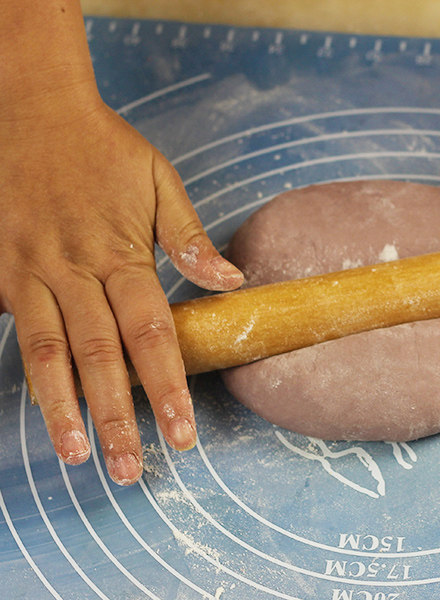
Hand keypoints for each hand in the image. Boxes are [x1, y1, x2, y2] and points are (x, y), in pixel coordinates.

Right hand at [0, 96, 242, 484]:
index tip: (183, 435)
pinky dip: (26, 374)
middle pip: (98, 357)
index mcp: (119, 254)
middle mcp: (72, 270)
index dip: (169, 387)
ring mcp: (27, 273)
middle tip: (131, 470)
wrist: (28, 105)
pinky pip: (12, 331)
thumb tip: (233, 282)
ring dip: (62, 409)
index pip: (151, 334)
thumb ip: (190, 238)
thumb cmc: (103, 148)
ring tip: (76, 456)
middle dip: (116, 418)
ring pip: (44, 352)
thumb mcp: (158, 181)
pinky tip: (40, 411)